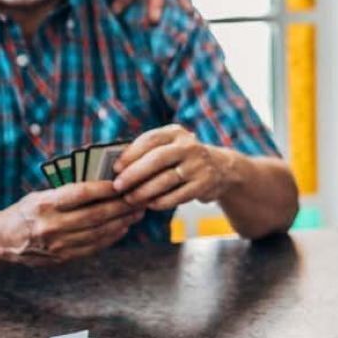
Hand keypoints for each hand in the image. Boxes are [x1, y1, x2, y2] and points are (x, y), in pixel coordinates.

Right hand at [0, 182, 143, 266]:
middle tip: (139, 197)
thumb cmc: (26, 212)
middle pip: (95, 215)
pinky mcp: (63, 258)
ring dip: (122, 222)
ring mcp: (58, 245)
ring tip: (136, 212)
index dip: (103, 188)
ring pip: (99, 232)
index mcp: (44, 205)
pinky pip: (94, 247)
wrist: (4, 241)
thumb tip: (102, 184)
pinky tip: (123, 228)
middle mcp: (51, 226)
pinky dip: (111, 237)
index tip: (120, 182)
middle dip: (121, 206)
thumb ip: (66, 193)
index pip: (80, 194)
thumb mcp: (40, 196)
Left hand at [111, 124, 237, 209]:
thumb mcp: (171, 146)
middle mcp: (189, 146)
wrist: (222, 168)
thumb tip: (117, 167)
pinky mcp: (204, 184)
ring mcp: (198, 165)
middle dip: (134, 174)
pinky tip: (150, 205)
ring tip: (130, 199)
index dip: (130, 154)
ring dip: (144, 191)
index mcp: (176, 133)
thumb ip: (148, 152)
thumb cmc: (183, 158)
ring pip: (166, 179)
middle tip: (118, 186)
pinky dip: (161, 202)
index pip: (150, 139)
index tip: (115, 168)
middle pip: (157, 159)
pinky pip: (178, 195)